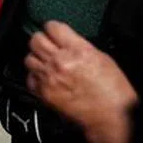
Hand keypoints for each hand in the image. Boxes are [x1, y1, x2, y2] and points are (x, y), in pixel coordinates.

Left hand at [25, 21, 137, 142]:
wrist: (110, 116)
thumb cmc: (113, 90)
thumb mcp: (102, 58)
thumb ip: (80, 47)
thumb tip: (67, 41)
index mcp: (77, 50)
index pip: (53, 27)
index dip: (52, 28)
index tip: (53, 31)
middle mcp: (60, 61)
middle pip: (36, 40)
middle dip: (41, 40)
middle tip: (47, 44)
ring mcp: (49, 77)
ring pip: (29, 58)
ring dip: (36, 58)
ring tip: (45, 62)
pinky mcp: (43, 92)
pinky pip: (30, 78)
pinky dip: (35, 76)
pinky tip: (45, 77)